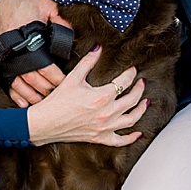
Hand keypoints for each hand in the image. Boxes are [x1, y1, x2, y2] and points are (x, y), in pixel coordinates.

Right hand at [0, 0, 71, 106]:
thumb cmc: (25, 1)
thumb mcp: (46, 5)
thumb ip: (61, 20)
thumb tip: (76, 36)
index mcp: (26, 36)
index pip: (42, 64)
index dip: (55, 76)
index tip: (66, 83)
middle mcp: (14, 49)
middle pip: (31, 78)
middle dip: (47, 89)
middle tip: (60, 96)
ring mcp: (5, 56)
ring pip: (19, 84)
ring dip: (32, 95)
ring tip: (45, 103)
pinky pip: (6, 83)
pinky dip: (16, 95)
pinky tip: (24, 103)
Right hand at [25, 47, 148, 146]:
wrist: (45, 123)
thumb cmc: (57, 101)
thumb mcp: (73, 78)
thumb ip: (88, 62)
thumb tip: (98, 48)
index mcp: (102, 96)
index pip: (124, 82)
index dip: (130, 74)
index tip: (132, 70)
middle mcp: (107, 113)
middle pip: (132, 100)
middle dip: (139, 89)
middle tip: (141, 82)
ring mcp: (105, 127)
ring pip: (131, 120)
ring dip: (141, 110)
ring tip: (146, 102)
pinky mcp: (99, 138)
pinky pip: (120, 141)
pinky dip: (131, 138)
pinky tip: (138, 133)